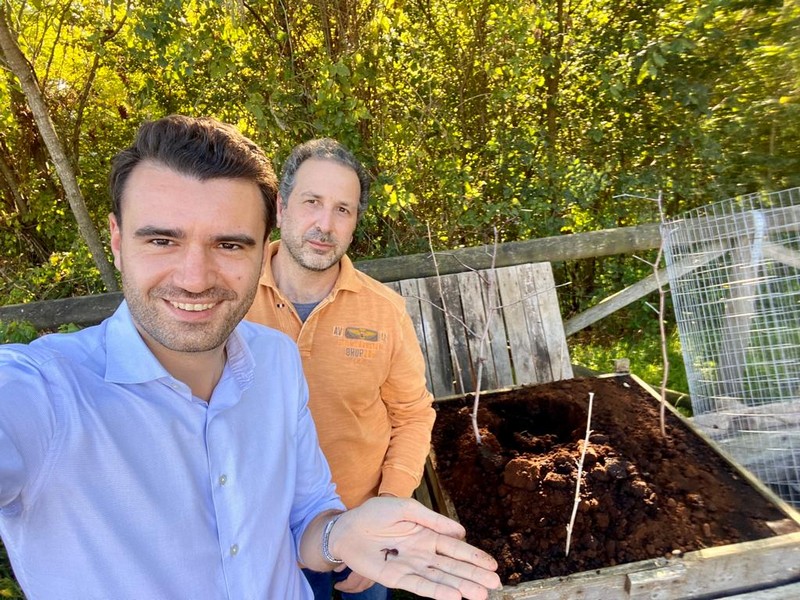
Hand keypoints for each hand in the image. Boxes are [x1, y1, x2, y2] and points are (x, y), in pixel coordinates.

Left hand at [331, 497, 500, 599]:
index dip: (473, 556)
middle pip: (453, 566)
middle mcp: (423, 552)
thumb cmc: (374, 514)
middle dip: (473, 575)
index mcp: (427, 534)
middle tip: (495, 584)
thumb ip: (432, 520)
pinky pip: (420, 586)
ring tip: (481, 594)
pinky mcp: (397, 578)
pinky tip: (454, 596)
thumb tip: (460, 531)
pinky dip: (437, 592)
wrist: (346, 527)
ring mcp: (412, 566)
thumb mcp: (406, 508)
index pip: (455, 547)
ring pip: (441, 578)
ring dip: (461, 586)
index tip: (492, 565)